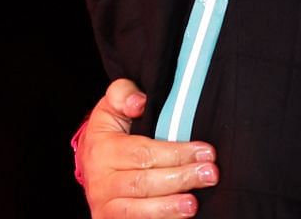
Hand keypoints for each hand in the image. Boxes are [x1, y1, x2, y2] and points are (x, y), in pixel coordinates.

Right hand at [76, 79, 216, 218]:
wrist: (90, 161)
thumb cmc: (111, 131)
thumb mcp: (111, 105)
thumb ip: (123, 93)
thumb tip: (139, 102)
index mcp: (103, 151)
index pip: (143, 154)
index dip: (176, 154)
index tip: (206, 151)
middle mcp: (101, 182)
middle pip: (143, 183)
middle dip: (180, 179)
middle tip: (210, 174)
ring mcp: (105, 206)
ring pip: (136, 210)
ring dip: (167, 208)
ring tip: (193, 205)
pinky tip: (178, 218)